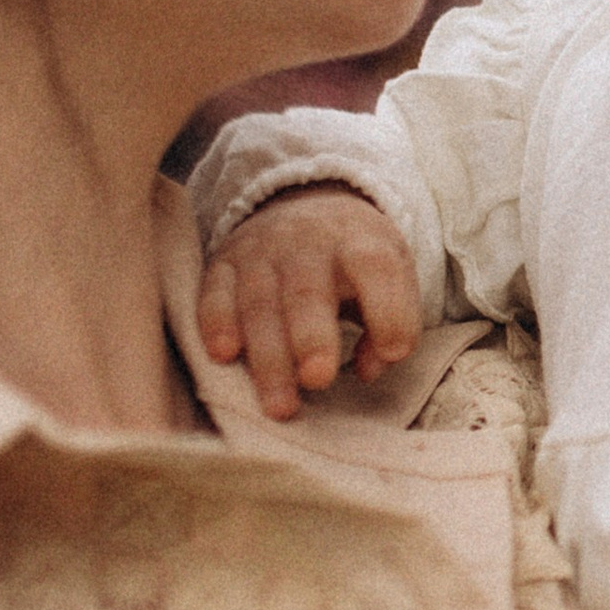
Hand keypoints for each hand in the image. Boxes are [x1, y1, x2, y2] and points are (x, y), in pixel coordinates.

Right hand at [197, 187, 421, 419]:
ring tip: (280, 405)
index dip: (389, 310)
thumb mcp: (392, 274)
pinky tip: (224, 355)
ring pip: (259, 303)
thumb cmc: (355, 258)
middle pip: (307, 292)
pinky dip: (216, 323)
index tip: (395, 352)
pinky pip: (214, 292)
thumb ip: (394, 322)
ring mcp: (261, 251)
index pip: (376, 268)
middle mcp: (308, 242)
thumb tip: (369, 370)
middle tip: (318, 380)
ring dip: (267, 356)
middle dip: (311, 338)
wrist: (306, 203)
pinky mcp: (224, 262)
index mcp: (360, 240)